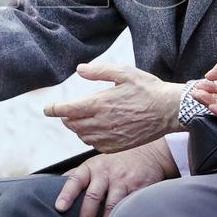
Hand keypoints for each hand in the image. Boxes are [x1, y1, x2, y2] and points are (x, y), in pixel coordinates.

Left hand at [43, 63, 183, 152]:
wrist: (169, 110)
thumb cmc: (148, 89)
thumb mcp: (124, 72)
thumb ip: (99, 71)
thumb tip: (80, 69)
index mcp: (101, 103)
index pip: (68, 109)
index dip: (54, 110)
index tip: (47, 109)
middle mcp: (103, 122)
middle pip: (72, 125)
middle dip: (66, 118)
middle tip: (66, 112)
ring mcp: (111, 137)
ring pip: (82, 136)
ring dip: (77, 129)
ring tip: (80, 121)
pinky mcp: (119, 146)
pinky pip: (96, 146)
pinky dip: (90, 139)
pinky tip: (95, 131)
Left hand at [54, 139, 177, 216]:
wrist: (147, 154)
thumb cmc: (114, 163)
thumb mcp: (94, 164)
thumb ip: (77, 176)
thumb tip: (50, 186)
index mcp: (91, 168)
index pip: (75, 179)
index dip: (67, 193)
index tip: (60, 207)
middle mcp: (105, 173)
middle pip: (93, 196)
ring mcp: (122, 181)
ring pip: (111, 204)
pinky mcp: (138, 189)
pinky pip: (128, 206)